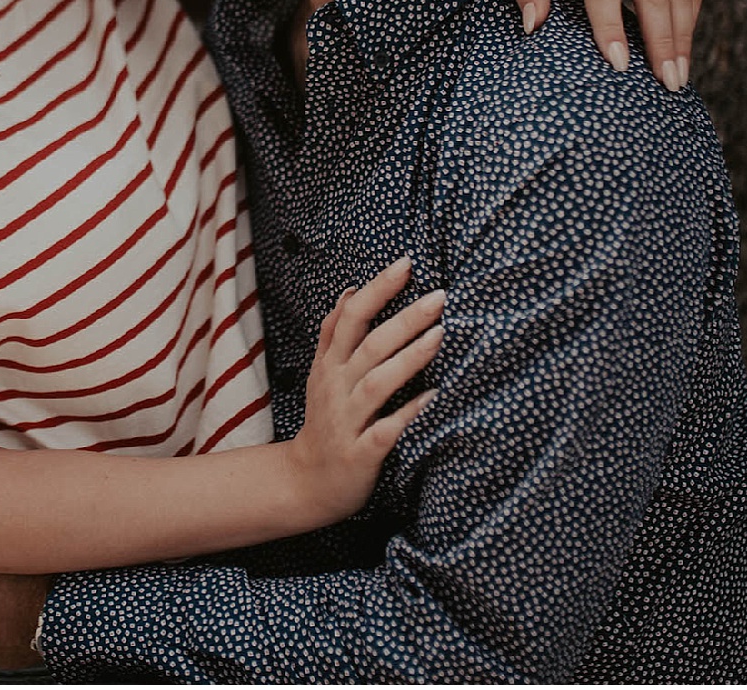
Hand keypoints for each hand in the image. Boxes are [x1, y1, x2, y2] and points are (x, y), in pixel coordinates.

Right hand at [288, 256, 442, 526]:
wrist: (307, 482)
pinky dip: (408, 414)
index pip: (349, 317)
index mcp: (329, 366)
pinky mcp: (359, 454)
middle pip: (368, 346)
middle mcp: (336, 388)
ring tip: (439, 336)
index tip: (406, 264)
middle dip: (403, 319)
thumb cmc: (325, 421)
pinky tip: (434, 399)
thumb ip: (333, 334)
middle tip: (439, 297)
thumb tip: (351, 291)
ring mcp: (346, 421)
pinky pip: (385, 432)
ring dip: (407, 359)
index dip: (376, 290)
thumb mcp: (321, 374)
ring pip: (375, 384)